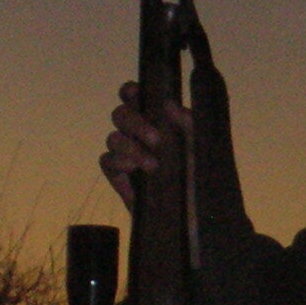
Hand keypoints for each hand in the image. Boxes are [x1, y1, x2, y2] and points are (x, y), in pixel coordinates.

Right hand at [99, 80, 190, 208]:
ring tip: (152, 165)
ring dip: (130, 147)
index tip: (136, 93)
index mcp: (154, 119)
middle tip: (156, 139)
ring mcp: (125, 153)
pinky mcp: (117, 175)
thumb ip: (187, 123)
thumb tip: (170, 104)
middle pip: (120, 114)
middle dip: (134, 122)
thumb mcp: (199, 147)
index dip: (130, 91)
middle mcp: (136, 132)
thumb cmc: (197, 175)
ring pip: (112, 137)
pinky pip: (107, 160)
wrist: (192, 213)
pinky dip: (119, 162)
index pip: (134, 96)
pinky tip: (134, 170)